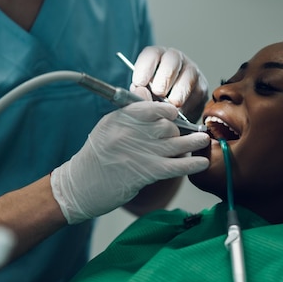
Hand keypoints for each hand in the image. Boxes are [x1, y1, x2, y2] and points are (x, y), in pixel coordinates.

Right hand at [50, 101, 209, 223]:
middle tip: (186, 133)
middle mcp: (130, 133)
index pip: (149, 107)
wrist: (79, 186)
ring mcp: (139, 152)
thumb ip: (128, 114)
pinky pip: (175, 166)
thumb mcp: (107, 128)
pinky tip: (202, 163)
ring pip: (175, 143)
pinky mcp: (146, 172)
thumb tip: (146, 95)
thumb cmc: (95, 158)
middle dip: (178, 129)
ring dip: (193, 142)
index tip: (174, 112)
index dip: (165, 109)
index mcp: (119, 119)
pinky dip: (191, 165)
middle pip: (165, 125)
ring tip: (204, 140)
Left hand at [130, 46, 207, 121]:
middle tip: (158, 93)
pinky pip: (197, 94)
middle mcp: (176, 59)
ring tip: (169, 106)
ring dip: (177, 94)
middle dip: (164, 79)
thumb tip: (140, 94)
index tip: (139, 83)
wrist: (170, 110)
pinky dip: (187, 105)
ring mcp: (191, 71)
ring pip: (188, 76)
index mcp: (157, 56)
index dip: (145, 68)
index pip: (152, 54)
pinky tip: (178, 111)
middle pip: (172, 60)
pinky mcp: (202, 87)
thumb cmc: (152, 96)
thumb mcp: (142, 92)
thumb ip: (140, 92)